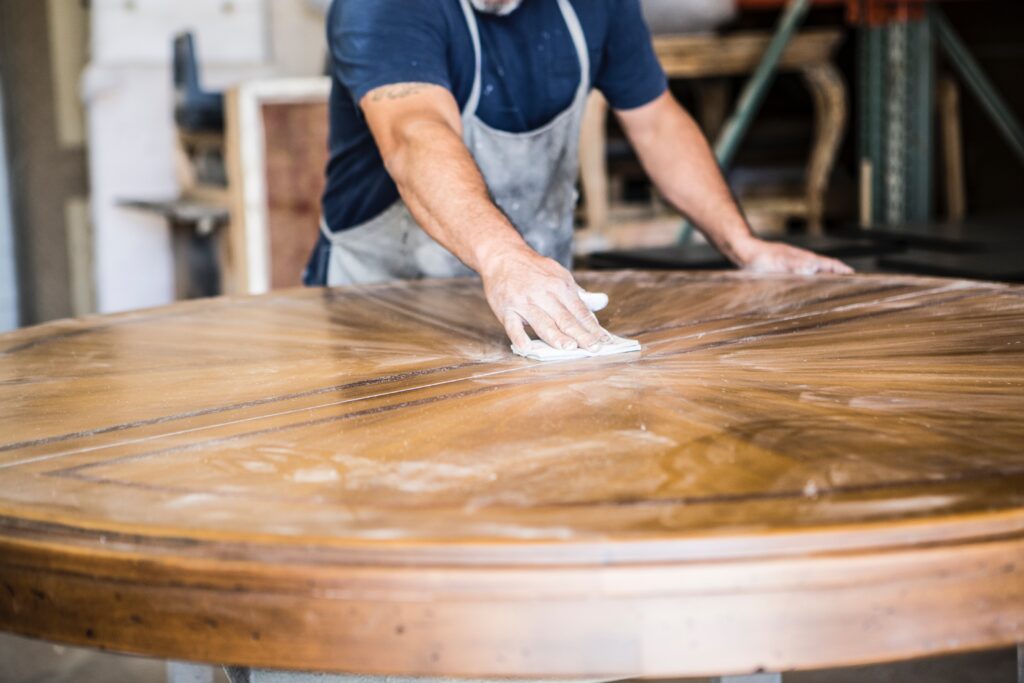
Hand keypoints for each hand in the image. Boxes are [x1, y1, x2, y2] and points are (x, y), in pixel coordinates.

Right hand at [479, 245, 611, 350]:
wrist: (502, 256)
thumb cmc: (534, 269)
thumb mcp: (559, 275)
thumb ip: (578, 293)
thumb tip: (601, 302)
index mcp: (560, 286)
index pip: (580, 310)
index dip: (593, 327)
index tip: (605, 341)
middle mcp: (544, 294)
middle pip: (565, 318)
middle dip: (581, 334)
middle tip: (594, 348)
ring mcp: (524, 302)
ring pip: (542, 322)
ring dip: (556, 336)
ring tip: (569, 348)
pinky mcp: (506, 309)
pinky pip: (513, 325)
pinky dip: (519, 337)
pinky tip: (527, 348)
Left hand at [733, 237, 853, 274]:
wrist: (744, 250)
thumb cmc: (759, 258)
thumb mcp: (777, 262)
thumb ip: (794, 264)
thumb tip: (815, 267)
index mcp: (803, 258)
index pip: (828, 264)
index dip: (841, 270)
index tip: (855, 276)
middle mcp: (801, 259)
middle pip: (825, 266)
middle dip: (839, 273)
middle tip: (853, 283)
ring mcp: (794, 262)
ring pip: (816, 269)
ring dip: (828, 275)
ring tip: (838, 286)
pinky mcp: (785, 266)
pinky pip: (806, 272)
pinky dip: (814, 277)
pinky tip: (811, 284)